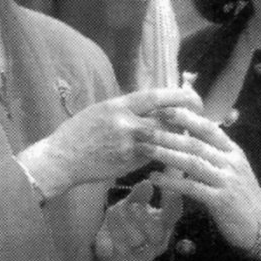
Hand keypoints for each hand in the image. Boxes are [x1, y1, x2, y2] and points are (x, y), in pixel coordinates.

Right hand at [18, 88, 202, 198]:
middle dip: (185, 119)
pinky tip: (169, 154)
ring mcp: (128, 146)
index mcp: (118, 106)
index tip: (193, 96)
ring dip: (177, 138)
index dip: (179, 95)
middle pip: (166, 119)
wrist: (62, 159)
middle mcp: (126, 124)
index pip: (156, 96)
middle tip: (198, 119)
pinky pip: (153, 157)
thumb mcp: (101, 110)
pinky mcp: (129, 165)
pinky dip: (162, 154)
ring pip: (164, 140)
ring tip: (187, 136)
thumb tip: (153, 104)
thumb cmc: (79, 131)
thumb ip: (127, 108)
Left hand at [95, 179, 180, 260]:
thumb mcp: (134, 203)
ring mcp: (141, 254)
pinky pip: (120, 245)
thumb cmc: (128, 219)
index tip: (166, 189)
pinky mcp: (125, 258)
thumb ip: (140, 194)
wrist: (110, 243)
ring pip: (136, 240)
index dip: (173, 203)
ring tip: (117, 207)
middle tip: (134, 206)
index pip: (174, 216)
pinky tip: (111, 213)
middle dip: (145, 220)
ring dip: (125, 221)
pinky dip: (115, 228)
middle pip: (156, 235)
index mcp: (165, 226)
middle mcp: (157, 242)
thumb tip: (146, 183)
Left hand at [149, 109, 260, 250]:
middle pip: (195, 143)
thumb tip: (187, 136)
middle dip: (167, 134)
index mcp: (232, 150)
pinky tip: (154, 177)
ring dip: (165, 154)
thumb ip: (213, 152)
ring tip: (144, 149)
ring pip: (192, 162)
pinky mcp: (221, 201)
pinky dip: (171, 181)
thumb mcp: (232, 168)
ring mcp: (226, 181)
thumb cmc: (242, 196)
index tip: (163, 109)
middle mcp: (230, 162)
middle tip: (142, 129)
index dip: (185, 117)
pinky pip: (192, 187)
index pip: (208, 127)